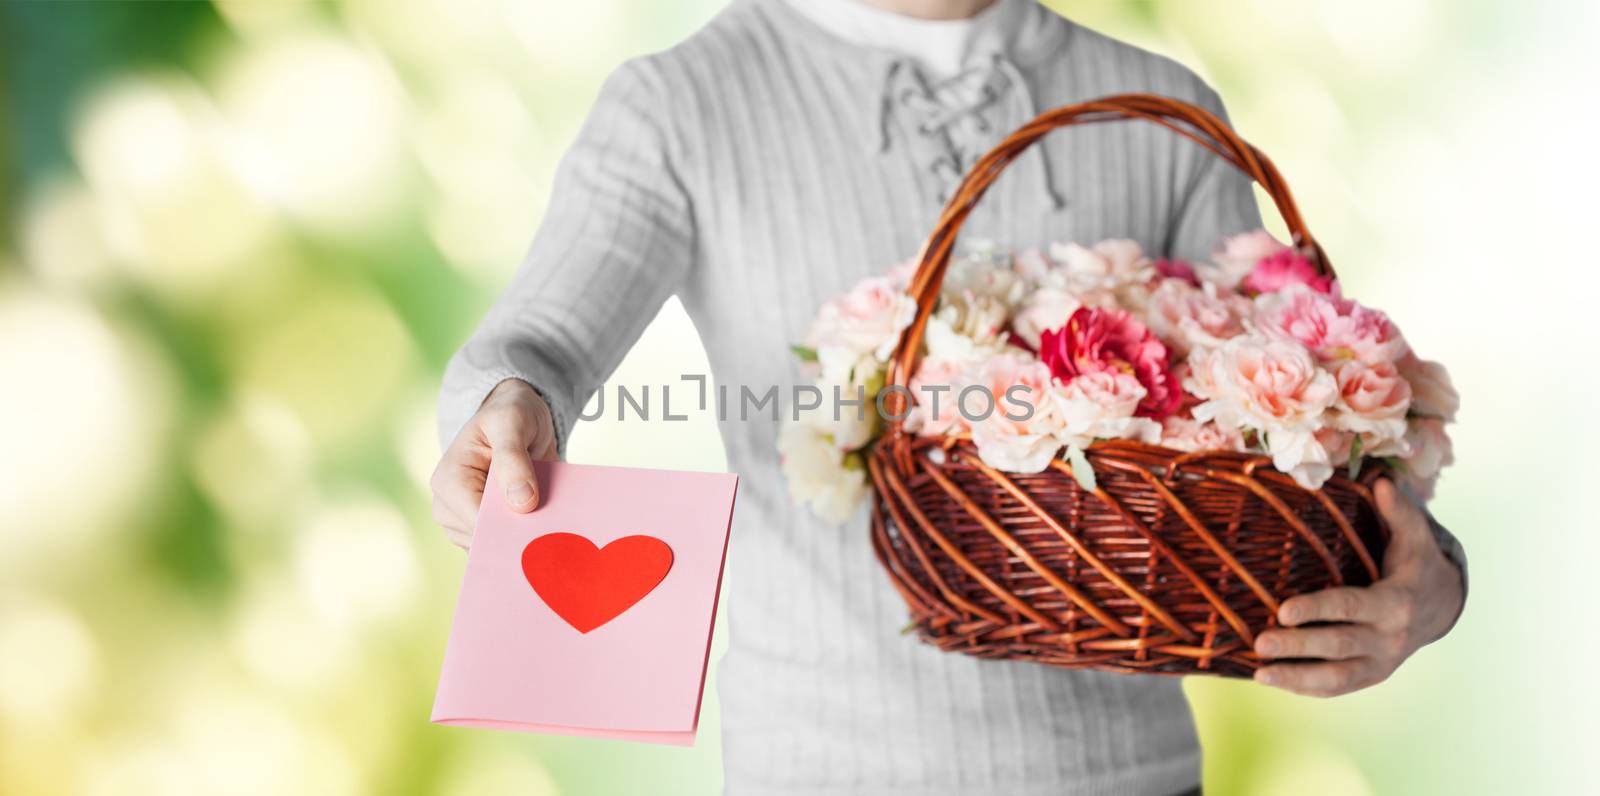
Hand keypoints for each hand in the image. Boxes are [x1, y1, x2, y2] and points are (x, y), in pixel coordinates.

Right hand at [430, 378, 558, 548]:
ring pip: (497, 547)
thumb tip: (522, 503)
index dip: (510, 525)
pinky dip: (526, 536)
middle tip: (554, 523)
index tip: (542, 522)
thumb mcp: (511, 422)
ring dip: (525, 537)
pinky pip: (505, 544)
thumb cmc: (509, 413)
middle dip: (519, 533)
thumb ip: (513, 458)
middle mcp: (449, 507)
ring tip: (551, 518)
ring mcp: (465, 522)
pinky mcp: (484, 528)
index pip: (477, 521)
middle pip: (487, 538)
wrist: (517, 419)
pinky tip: (546, 523)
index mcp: (448, 481)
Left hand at [1252, 478, 1463, 696]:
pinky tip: (1272, 681)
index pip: (1350, 606)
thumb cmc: (1416, 563)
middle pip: (1338, 645)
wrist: (1442, 606)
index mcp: (1396, 602)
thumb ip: (1398, 511)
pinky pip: (1337, 687)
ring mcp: (1381, 662)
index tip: (1283, 610)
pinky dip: (1305, 687)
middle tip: (1259, 642)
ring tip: (1258, 673)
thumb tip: (1381, 481)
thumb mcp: (1414, 536)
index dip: (1317, 610)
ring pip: (1337, 676)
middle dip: (1298, 646)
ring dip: (1296, 676)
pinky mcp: (1371, 676)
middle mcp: (1390, 638)